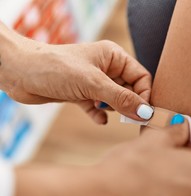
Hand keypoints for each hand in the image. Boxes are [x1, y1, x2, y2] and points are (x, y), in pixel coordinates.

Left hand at [0, 28, 151, 123]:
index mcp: (114, 57)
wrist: (20, 73)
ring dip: (113, 108)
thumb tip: (146, 113)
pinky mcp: (82, 94)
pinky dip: (100, 114)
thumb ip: (122, 99)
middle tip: (129, 118)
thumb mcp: (94, 84)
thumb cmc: (56, 68)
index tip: (145, 113)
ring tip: (101, 107)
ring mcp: (94, 82)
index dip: (145, 94)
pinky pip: (98, 108)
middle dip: (130, 104)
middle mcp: (106, 68)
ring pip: (115, 100)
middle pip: (130, 90)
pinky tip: (99, 119)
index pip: (141, 77)